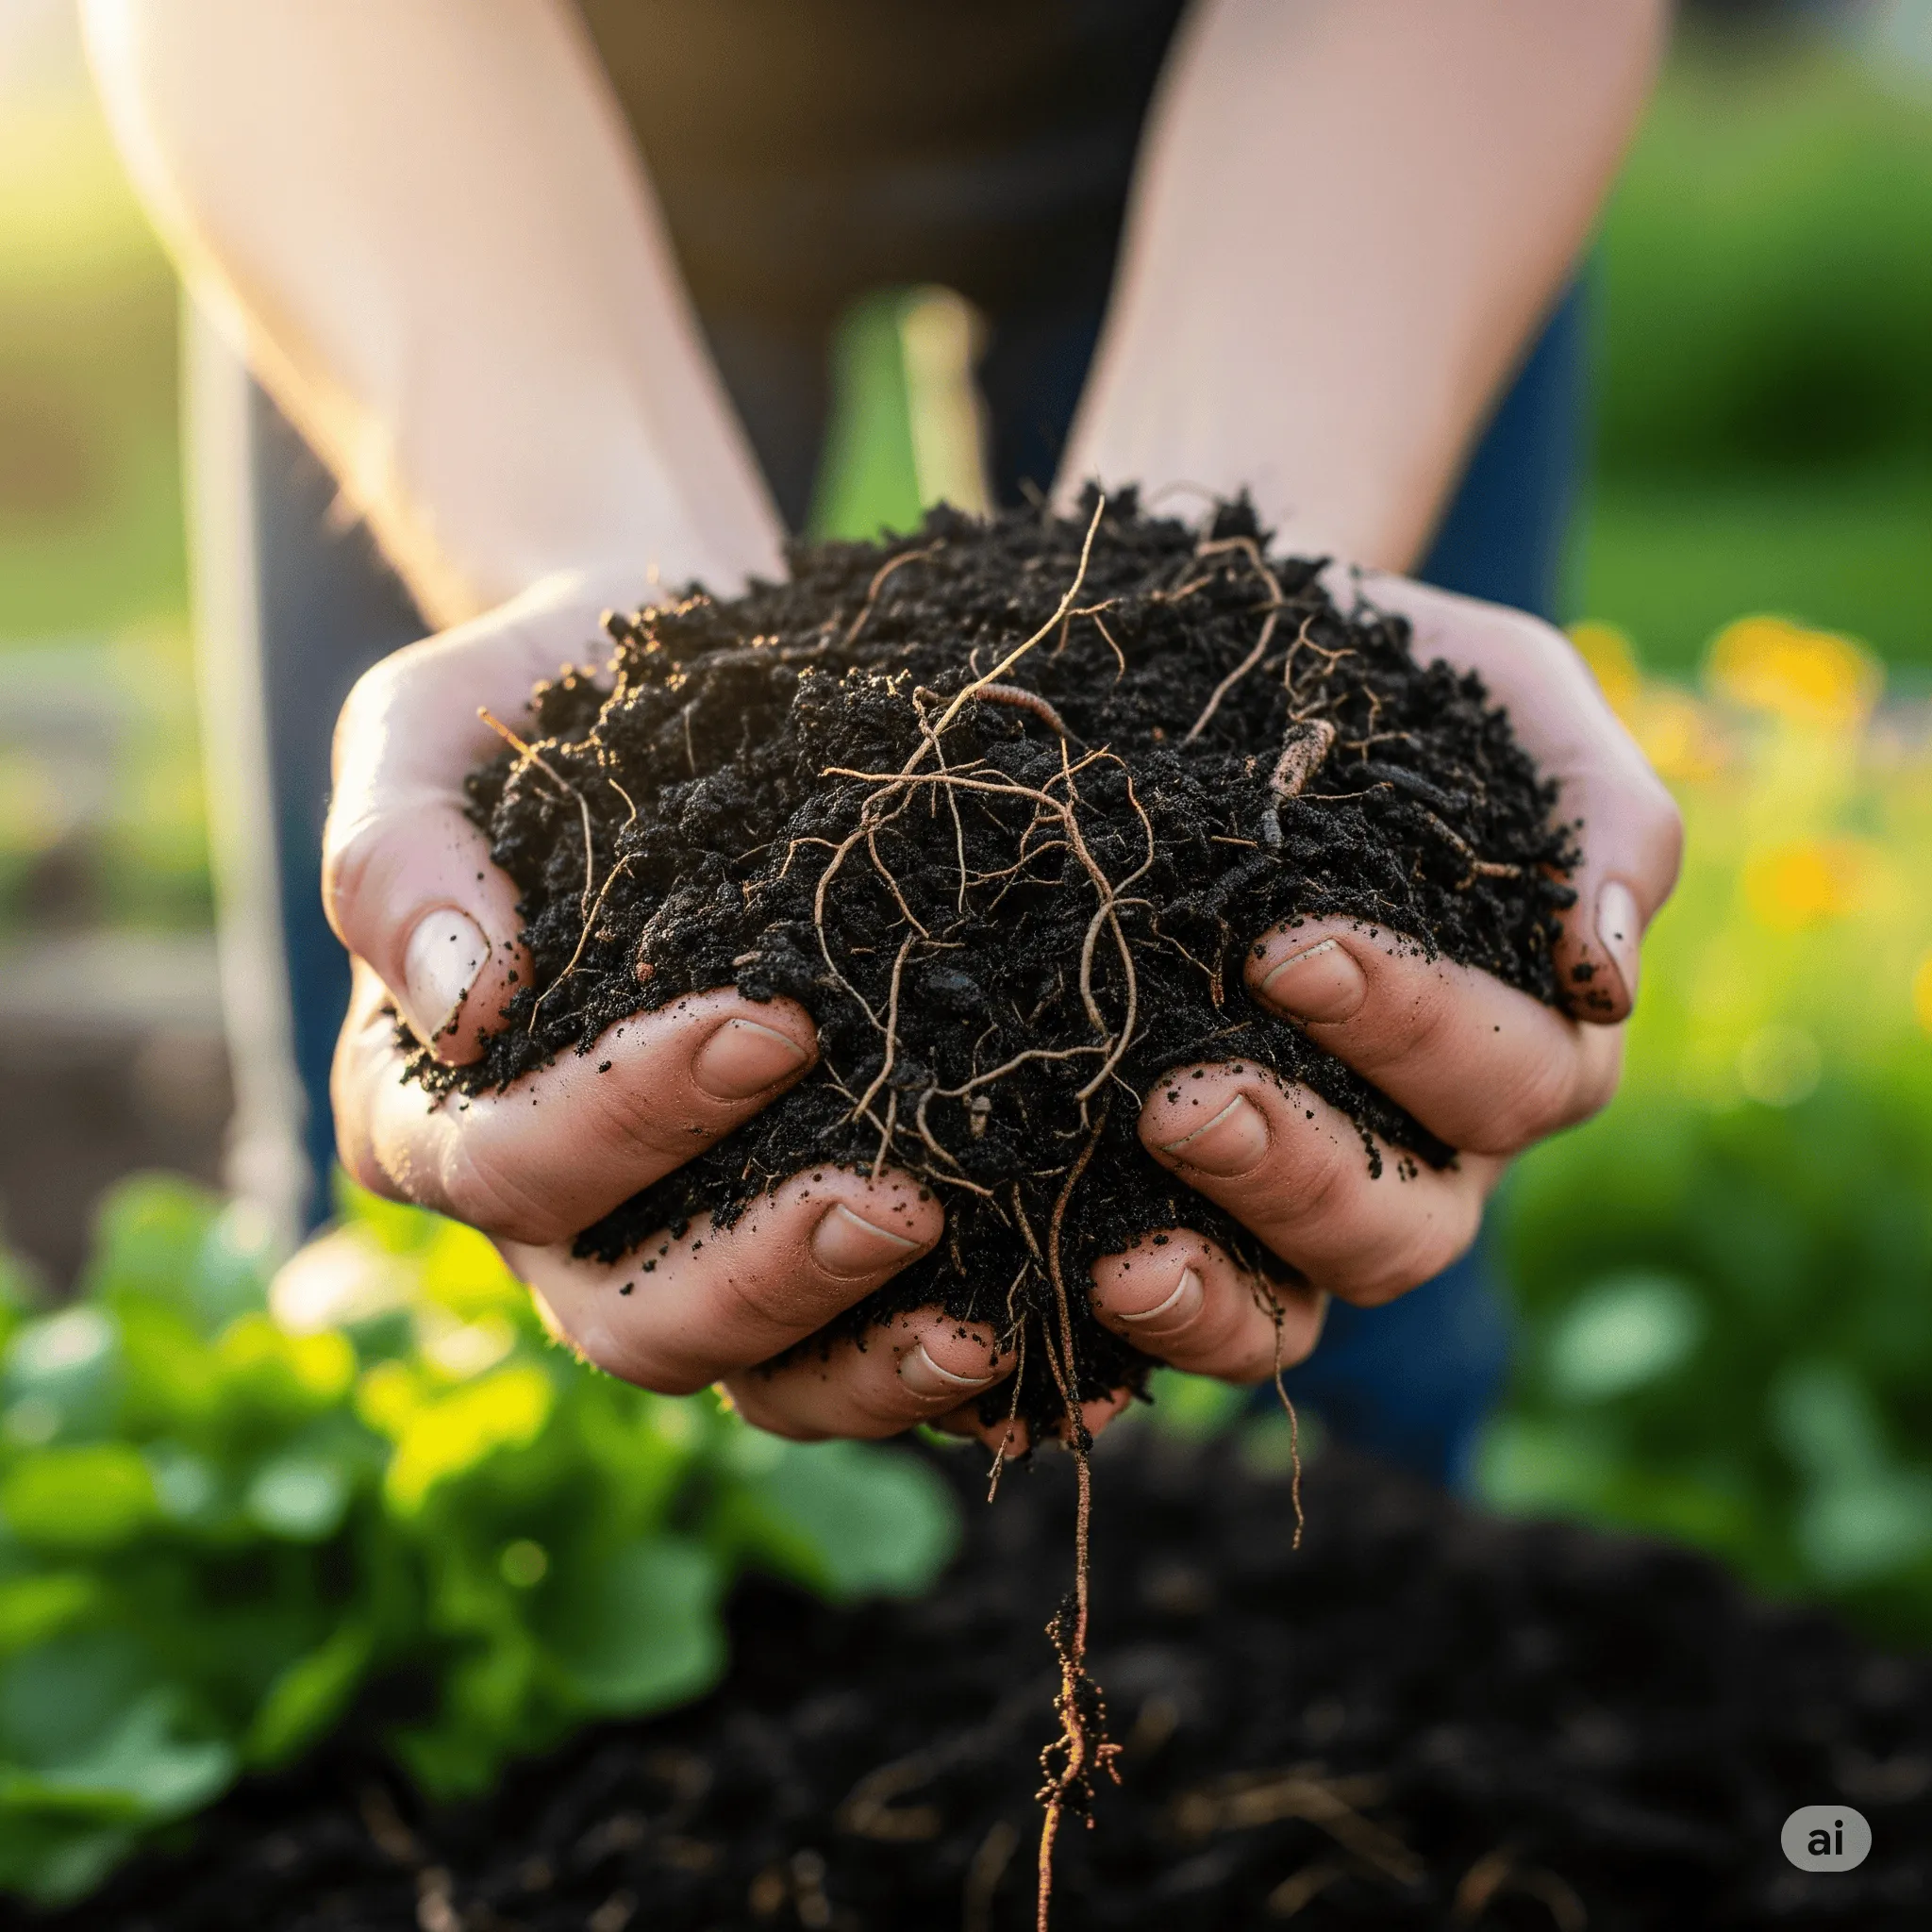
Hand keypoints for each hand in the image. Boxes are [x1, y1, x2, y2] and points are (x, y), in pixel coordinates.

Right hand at [326, 579, 968, 1426]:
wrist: (697, 694)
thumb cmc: (550, 703)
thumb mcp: (432, 728)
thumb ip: (396, 852)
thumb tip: (467, 1007)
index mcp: (436, 1113)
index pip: (508, 1168)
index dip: (631, 1119)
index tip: (776, 1024)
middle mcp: (554, 1215)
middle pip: (631, 1317)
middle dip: (764, 1276)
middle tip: (903, 1202)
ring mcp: (679, 1246)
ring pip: (750, 1373)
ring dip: (865, 1361)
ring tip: (988, 1319)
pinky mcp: (796, 1253)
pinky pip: (856, 1358)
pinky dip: (943, 1378)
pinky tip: (1049, 1354)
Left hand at [1058, 575, 1682, 1435]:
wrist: (1226, 678)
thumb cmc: (1389, 689)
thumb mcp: (1510, 701)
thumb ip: (1600, 818)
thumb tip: (1603, 969)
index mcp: (1522, 1045)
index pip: (1511, 1080)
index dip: (1413, 1031)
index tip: (1287, 947)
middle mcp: (1424, 1151)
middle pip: (1403, 1227)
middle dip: (1296, 1171)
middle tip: (1182, 1103)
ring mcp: (1302, 1200)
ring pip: (1293, 1302)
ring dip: (1208, 1283)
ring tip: (1110, 1245)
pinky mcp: (1183, 1217)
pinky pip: (1168, 1317)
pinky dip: (1114, 1338)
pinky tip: (1035, 1313)